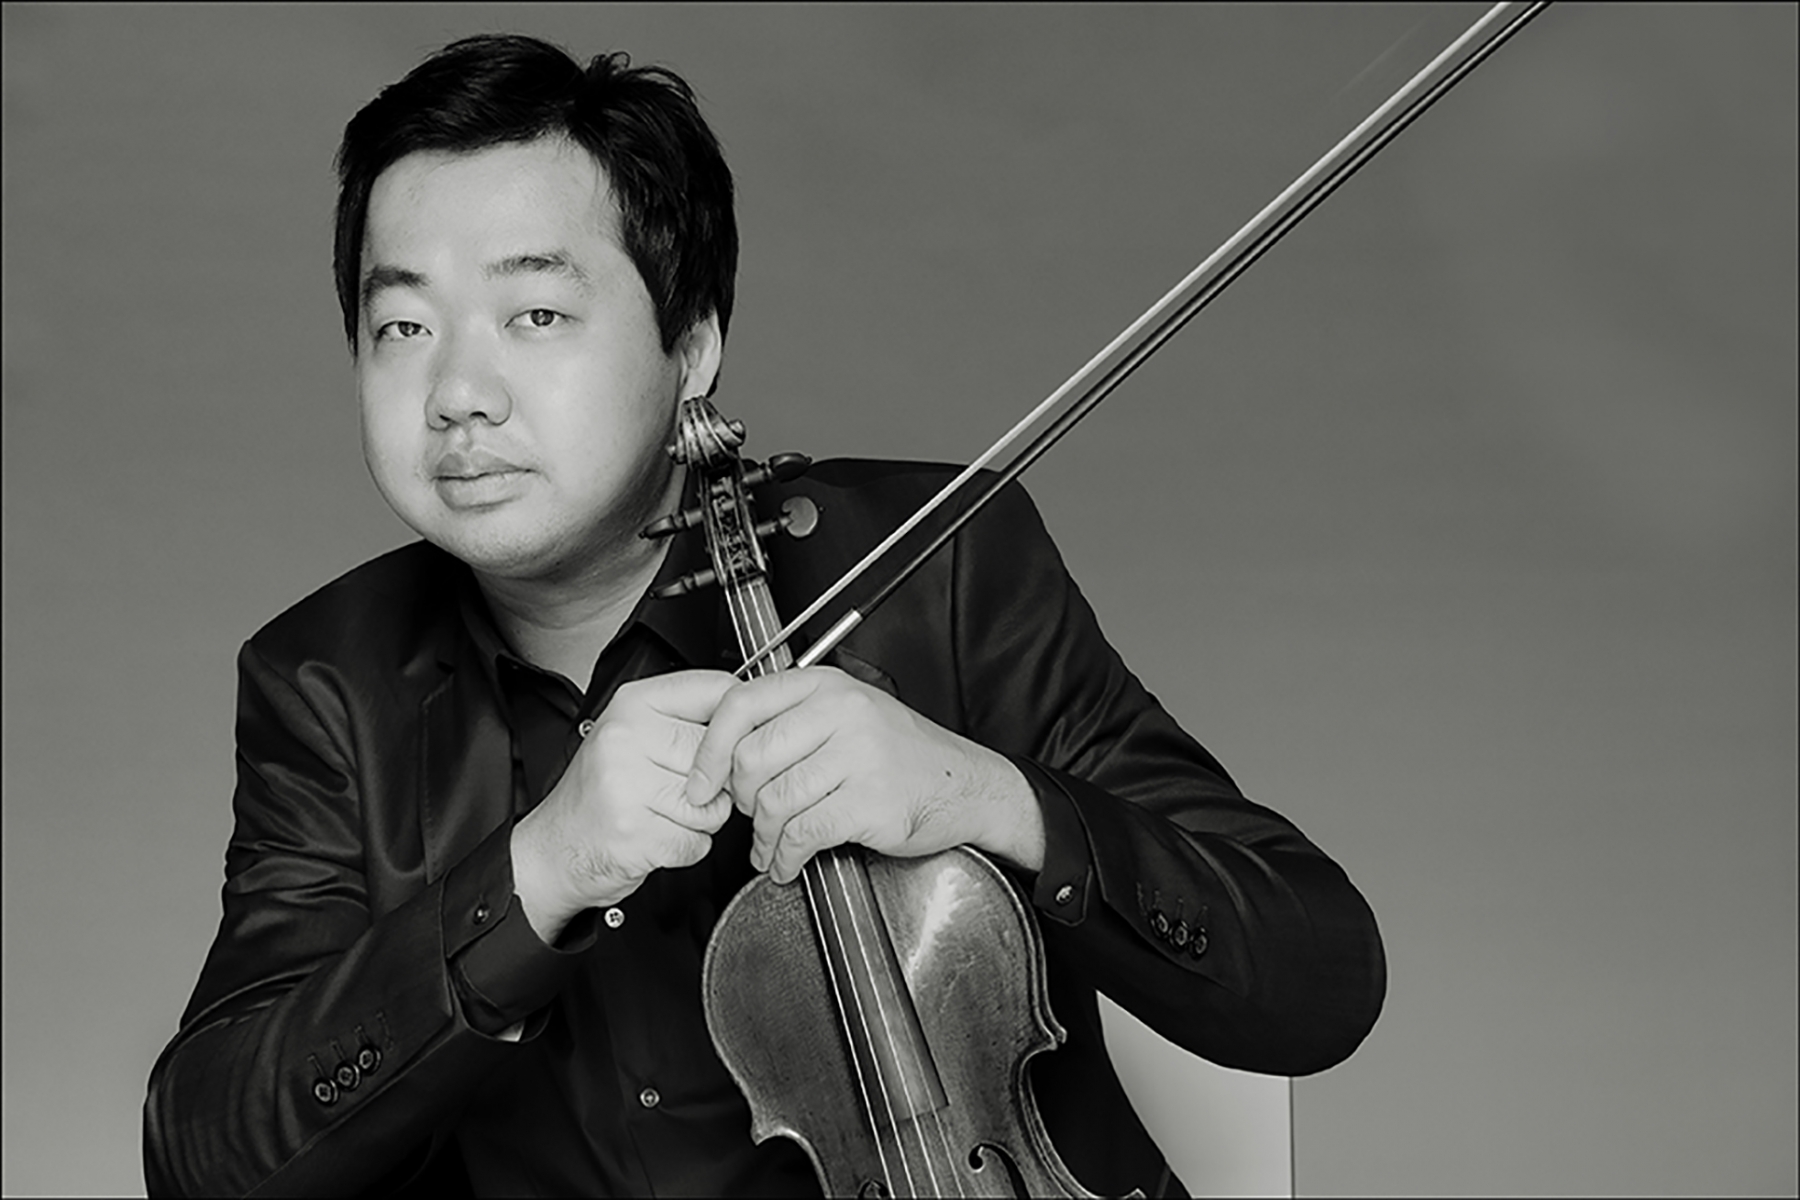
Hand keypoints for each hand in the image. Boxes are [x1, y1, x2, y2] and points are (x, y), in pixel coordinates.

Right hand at [512, 669, 736, 941]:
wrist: (555, 848)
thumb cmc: (601, 793)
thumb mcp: (636, 734)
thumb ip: (689, 719)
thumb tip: (753, 719)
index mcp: (633, 703)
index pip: (719, 691)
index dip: (740, 722)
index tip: (737, 739)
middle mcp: (627, 737)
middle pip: (721, 754)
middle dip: (716, 783)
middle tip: (683, 790)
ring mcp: (627, 784)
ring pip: (713, 803)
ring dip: (701, 820)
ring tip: (665, 814)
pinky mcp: (634, 832)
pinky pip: (697, 841)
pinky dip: (686, 848)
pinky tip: (657, 836)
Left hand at [683, 667, 1042, 882]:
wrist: (963, 784)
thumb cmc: (901, 753)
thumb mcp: (848, 713)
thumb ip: (791, 720)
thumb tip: (723, 750)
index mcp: (825, 686)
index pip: (740, 704)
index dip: (709, 749)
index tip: (701, 781)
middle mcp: (841, 712)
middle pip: (750, 758)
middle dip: (740, 799)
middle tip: (752, 814)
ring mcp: (857, 755)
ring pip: (774, 800)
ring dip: (763, 837)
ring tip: (772, 846)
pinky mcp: (869, 800)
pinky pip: (803, 834)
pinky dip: (786, 857)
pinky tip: (790, 861)